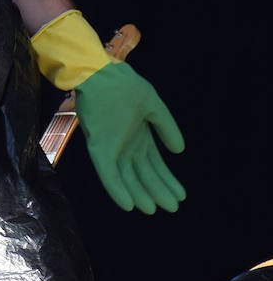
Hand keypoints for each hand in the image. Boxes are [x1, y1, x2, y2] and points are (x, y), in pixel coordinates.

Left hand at [73, 61, 185, 213]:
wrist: (98, 71)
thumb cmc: (122, 85)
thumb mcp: (151, 104)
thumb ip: (166, 126)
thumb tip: (179, 150)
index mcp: (139, 136)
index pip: (155, 164)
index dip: (167, 180)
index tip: (181, 195)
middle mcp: (125, 145)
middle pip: (144, 174)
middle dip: (158, 191)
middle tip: (173, 208)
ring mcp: (111, 146)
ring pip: (127, 177)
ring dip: (140, 193)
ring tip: (153, 209)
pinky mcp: (97, 147)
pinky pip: (107, 172)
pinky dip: (116, 189)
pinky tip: (128, 204)